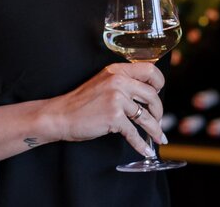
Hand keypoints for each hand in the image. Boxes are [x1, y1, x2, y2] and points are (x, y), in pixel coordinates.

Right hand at [45, 62, 166, 156]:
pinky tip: (146, 149)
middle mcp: (119, 81)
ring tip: (159, 137)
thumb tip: (148, 93)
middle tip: (159, 120)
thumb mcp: (104, 82)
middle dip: (159, 111)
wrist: (60, 115)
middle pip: (152, 95)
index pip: (150, 70)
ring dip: (155, 129)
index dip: (159, 83)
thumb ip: (123, 82)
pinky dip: (141, 144)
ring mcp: (116, 99)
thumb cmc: (82, 102)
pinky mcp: (113, 117)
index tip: (159, 93)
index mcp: (117, 70)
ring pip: (146, 116)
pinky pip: (134, 132)